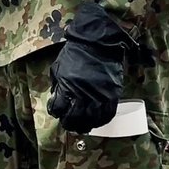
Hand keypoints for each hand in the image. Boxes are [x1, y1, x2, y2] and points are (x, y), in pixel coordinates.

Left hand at [47, 0, 133, 133]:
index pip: (58, 109)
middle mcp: (82, 93)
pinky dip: (102, 120)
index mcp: (66, 86)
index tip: (57, 111)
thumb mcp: (58, 67)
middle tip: (69, 124)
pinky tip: (97, 120)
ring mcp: (98, 95)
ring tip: (83, 126)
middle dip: (70, 123)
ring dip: (86, 125)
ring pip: (92, 119)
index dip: (56, 112)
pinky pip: (107, 114)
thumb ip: (57, 85)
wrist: (98, 43)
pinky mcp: (112, 94)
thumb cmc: (76, 53)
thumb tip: (57, 100)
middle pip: (74, 118)